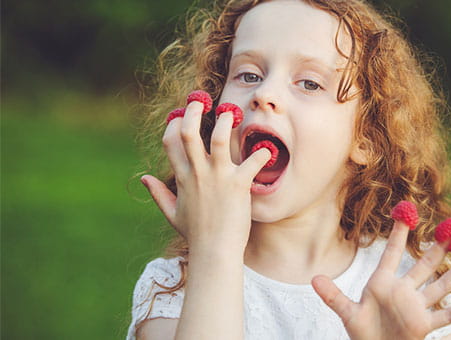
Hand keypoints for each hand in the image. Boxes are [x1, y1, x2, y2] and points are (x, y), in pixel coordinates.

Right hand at [140, 99, 270, 252]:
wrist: (215, 252)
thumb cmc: (196, 234)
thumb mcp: (172, 213)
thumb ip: (158, 194)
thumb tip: (143, 178)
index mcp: (182, 178)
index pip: (170, 142)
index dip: (173, 124)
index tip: (180, 116)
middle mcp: (197, 173)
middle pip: (188, 132)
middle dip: (192, 111)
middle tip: (200, 100)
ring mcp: (218, 177)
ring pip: (218, 137)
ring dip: (225, 121)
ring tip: (231, 113)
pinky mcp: (238, 184)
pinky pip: (252, 160)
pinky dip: (262, 153)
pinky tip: (268, 151)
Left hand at [312, 215, 450, 339]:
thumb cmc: (363, 334)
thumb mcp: (348, 314)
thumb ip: (333, 297)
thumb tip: (313, 279)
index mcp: (382, 283)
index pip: (392, 253)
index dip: (399, 233)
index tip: (407, 211)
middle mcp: (403, 291)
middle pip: (424, 264)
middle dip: (439, 247)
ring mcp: (417, 307)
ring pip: (440, 284)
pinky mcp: (425, 325)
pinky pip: (447, 314)